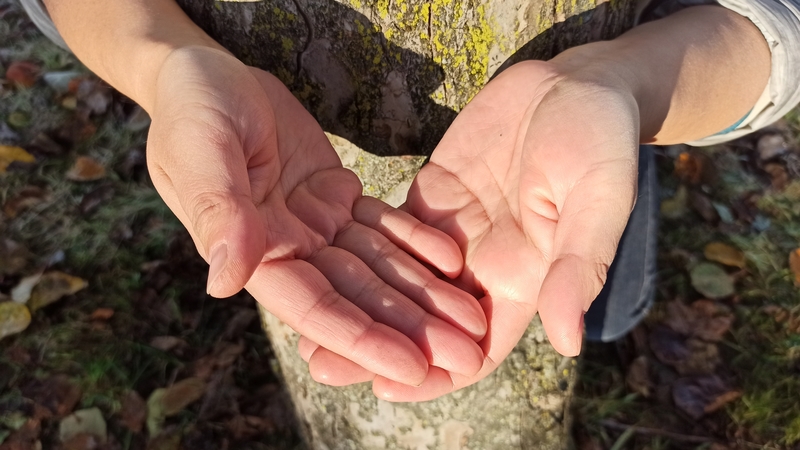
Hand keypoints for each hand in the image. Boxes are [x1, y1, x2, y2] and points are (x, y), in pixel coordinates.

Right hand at [145, 46, 486, 384]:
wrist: (209, 75)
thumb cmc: (191, 110)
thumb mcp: (199, 151)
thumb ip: (218, 211)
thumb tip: (224, 282)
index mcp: (254, 252)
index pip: (316, 307)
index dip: (364, 340)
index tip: (415, 369)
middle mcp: (290, 248)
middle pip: (360, 296)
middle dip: (412, 327)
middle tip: (468, 354)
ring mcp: (316, 224)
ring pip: (379, 266)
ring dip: (425, 293)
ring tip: (473, 318)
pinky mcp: (336, 195)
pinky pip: (383, 223)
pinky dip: (416, 241)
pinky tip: (454, 260)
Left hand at [304, 60, 640, 398]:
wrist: (576, 85)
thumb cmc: (601, 143)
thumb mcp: (598, 201)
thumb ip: (578, 266)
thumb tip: (567, 342)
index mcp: (524, 279)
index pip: (476, 347)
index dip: (436, 373)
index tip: (388, 389)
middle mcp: (483, 266)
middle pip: (424, 322)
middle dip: (376, 346)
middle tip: (321, 364)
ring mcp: (454, 232)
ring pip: (399, 283)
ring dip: (357, 305)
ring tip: (303, 328)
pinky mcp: (433, 196)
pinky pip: (390, 232)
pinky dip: (359, 251)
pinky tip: (317, 264)